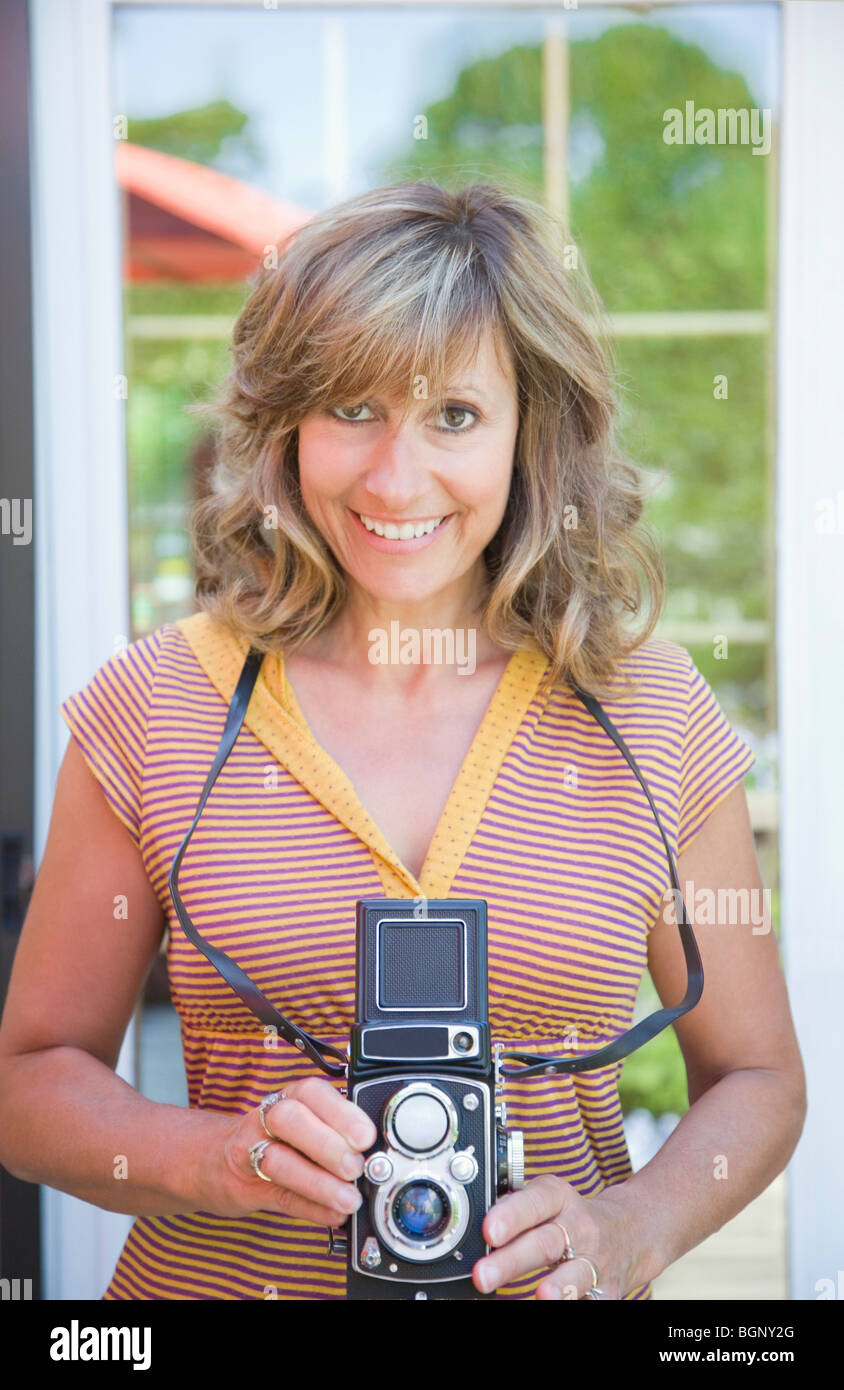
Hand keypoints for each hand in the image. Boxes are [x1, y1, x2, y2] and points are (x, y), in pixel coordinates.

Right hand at [205, 1076, 378, 1226]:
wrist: (215, 1159)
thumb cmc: (277, 1138)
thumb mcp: (304, 1122)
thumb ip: (335, 1131)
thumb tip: (377, 1153)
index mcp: (289, 1097)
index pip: (311, 1091)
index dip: (340, 1113)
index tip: (366, 1136)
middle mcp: (267, 1118)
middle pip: (289, 1120)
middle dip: (326, 1144)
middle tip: (355, 1167)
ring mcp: (251, 1151)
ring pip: (279, 1161)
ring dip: (319, 1182)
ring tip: (349, 1199)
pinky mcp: (247, 1187)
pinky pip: (279, 1198)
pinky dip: (311, 1208)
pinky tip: (334, 1215)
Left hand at [472, 1174, 635, 1299]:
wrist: (632, 1231)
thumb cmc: (573, 1216)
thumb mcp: (549, 1199)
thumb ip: (516, 1207)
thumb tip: (477, 1221)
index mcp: (559, 1198)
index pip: (535, 1202)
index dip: (512, 1215)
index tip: (489, 1230)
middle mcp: (579, 1227)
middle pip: (545, 1243)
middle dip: (512, 1261)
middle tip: (482, 1275)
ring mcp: (596, 1261)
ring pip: (575, 1275)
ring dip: (558, 1287)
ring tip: (541, 1295)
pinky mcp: (608, 1290)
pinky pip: (591, 1300)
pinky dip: (573, 1303)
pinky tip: (553, 1305)